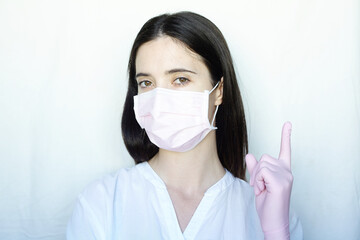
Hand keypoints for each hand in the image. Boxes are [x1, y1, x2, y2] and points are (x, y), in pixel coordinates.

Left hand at [245, 122, 292, 239]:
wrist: (273, 222)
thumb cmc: (267, 204)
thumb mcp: (259, 184)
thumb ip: (255, 169)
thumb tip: (249, 155)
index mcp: (283, 171)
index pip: (285, 150)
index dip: (285, 136)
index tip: (288, 123)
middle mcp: (287, 171)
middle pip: (264, 157)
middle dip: (256, 171)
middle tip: (260, 187)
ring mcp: (286, 176)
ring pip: (262, 164)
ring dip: (257, 177)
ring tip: (263, 190)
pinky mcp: (282, 182)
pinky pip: (262, 171)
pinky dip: (259, 180)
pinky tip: (264, 191)